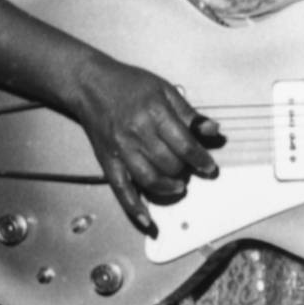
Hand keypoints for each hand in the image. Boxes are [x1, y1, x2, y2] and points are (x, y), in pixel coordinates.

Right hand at [67, 55, 221, 235]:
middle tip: (189, 170)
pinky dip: (135, 208)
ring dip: (168, 188)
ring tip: (178, 186)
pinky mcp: (107, 161)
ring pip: (149, 179)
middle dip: (184, 171)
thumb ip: (189, 113)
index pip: (184, 144)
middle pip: (169, 164)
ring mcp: (121, 149)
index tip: (209, 167)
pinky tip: (148, 220)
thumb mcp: (164, 89)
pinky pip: (121, 189)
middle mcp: (137, 133)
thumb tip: (213, 130)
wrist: (91, 84)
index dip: (200, 159)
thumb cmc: (129, 85)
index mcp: (155, 113)